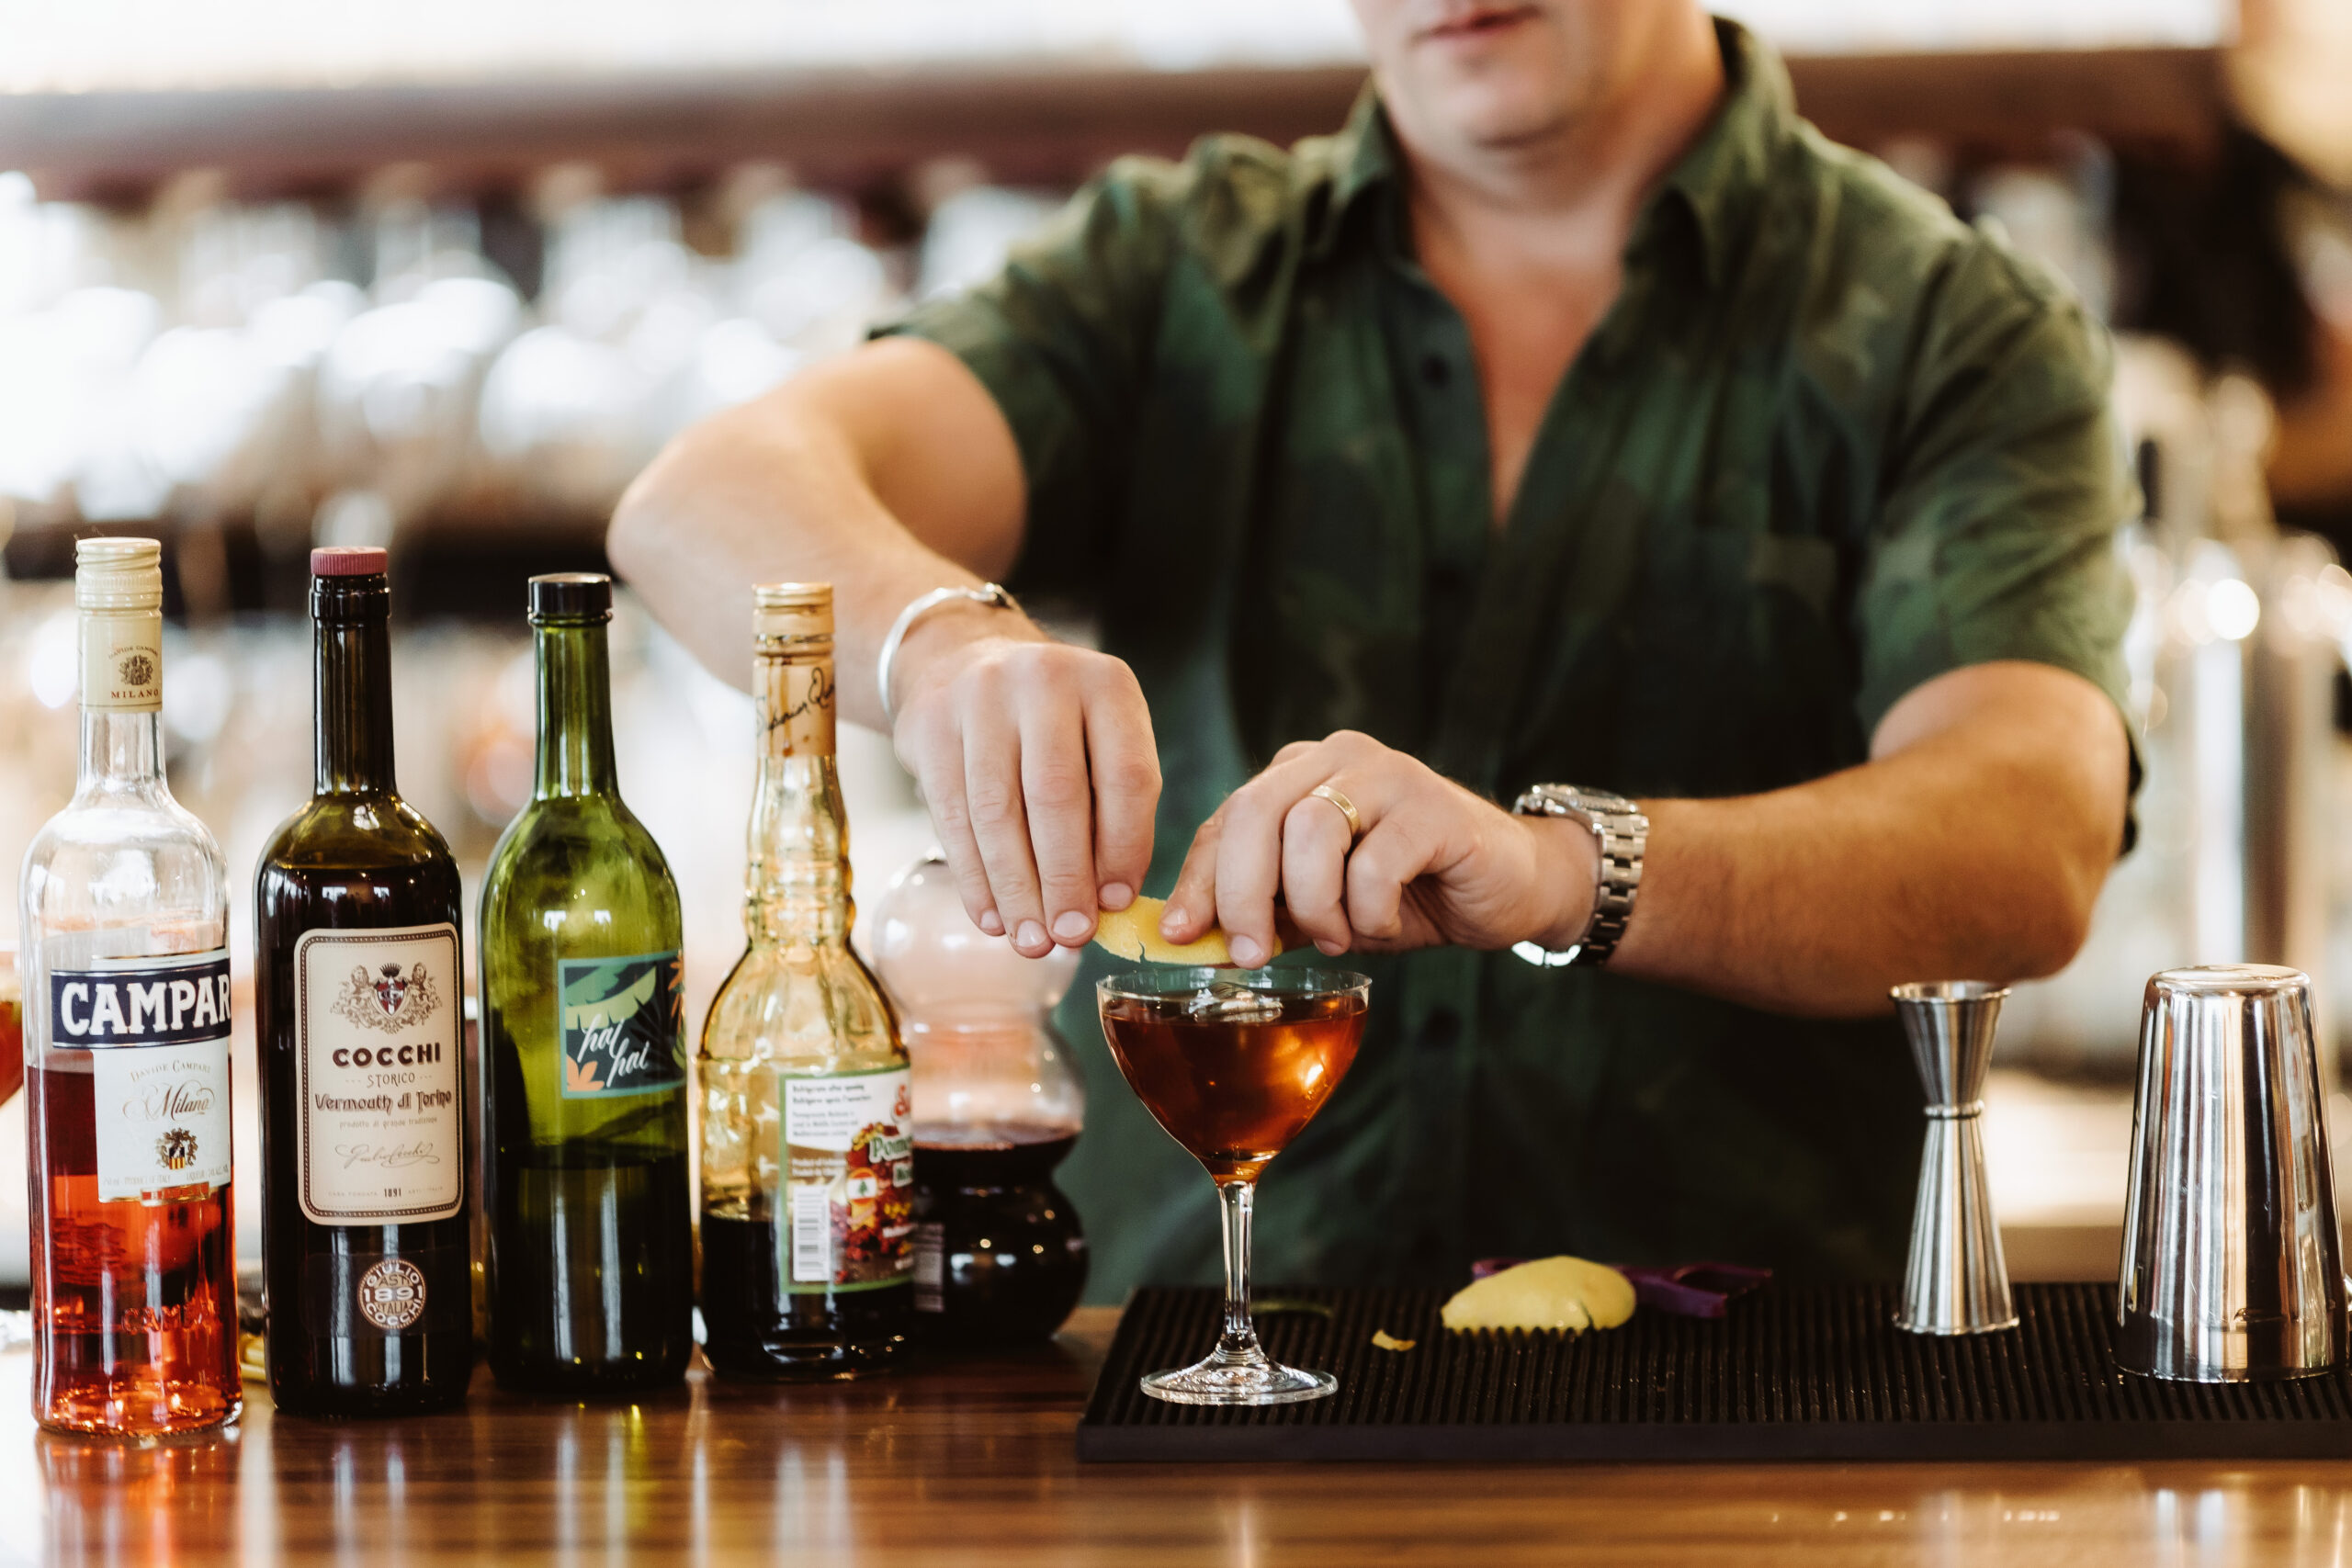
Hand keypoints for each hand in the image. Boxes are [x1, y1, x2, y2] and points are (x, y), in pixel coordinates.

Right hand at [890, 612, 1160, 957]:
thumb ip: (1111, 810)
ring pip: (997, 811)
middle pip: (1056, 795)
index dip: (1124, 847)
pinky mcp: (929, 725)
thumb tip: (1107, 903)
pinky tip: (991, 916)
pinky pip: (950, 815)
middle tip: (1071, 936)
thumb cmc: (1052, 725)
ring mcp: (980, 696)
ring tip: (1031, 940)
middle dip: (1065, 878)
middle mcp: (1045, 678)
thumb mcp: (1099, 742)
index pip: (1126, 776)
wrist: (965, 663)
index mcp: (1107, 684)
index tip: (1117, 903)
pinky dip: (973, 876)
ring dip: (1016, 888)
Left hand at [1161, 730, 1599, 964]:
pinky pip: (1374, 861)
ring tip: (1337, 936)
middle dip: (1240, 893)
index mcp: (1299, 774)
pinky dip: (1367, 909)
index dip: (1197, 881)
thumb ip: (1266, 913)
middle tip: (1252, 953)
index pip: (1225, 820)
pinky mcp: (1434, 808)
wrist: (1509, 888)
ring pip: (1310, 830)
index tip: (1180, 936)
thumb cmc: (1409, 894)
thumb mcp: (1323, 908)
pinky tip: (1382, 923)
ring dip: (1312, 903)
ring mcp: (1388, 775)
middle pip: (1255, 813)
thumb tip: (1194, 942)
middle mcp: (1337, 759)